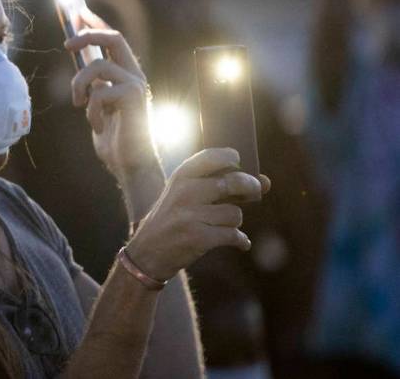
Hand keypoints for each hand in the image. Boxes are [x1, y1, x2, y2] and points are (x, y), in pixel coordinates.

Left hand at [66, 12, 154, 179]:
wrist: (129, 164)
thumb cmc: (113, 136)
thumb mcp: (97, 103)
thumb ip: (92, 82)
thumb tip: (75, 55)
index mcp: (126, 74)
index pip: (112, 39)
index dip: (95, 22)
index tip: (77, 10)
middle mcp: (135, 75)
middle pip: (114, 37)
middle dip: (88, 34)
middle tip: (66, 45)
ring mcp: (136, 85)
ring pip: (97, 66)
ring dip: (79, 84)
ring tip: (78, 103)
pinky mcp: (134, 98)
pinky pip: (100, 92)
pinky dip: (91, 110)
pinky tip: (96, 125)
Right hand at [125, 148, 271, 281]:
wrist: (146, 254)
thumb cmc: (170, 221)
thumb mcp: (181, 196)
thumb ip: (216, 186)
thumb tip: (265, 182)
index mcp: (179, 178)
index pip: (211, 157)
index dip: (231, 158)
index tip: (239, 163)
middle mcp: (185, 193)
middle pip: (233, 182)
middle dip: (250, 188)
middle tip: (254, 192)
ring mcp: (191, 215)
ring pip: (235, 213)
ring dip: (236, 221)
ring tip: (225, 226)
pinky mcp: (199, 238)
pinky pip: (234, 235)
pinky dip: (240, 241)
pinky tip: (239, 243)